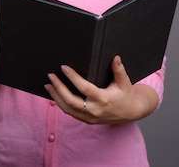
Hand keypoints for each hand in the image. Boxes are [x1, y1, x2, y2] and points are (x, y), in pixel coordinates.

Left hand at [44, 55, 158, 123]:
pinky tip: (54, 94)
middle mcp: (95, 110)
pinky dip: (60, 103)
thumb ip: (119, 70)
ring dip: (55, 97)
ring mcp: (89, 117)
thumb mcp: (125, 82)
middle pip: (71, 101)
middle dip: (58, 88)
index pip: (84, 88)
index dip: (73, 77)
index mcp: (103, 99)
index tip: (63, 67)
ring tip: (48, 85)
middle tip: (50, 76)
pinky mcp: (86, 120)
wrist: (130, 112)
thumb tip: (116, 57)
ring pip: (67, 109)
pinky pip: (70, 112)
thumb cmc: (126, 95)